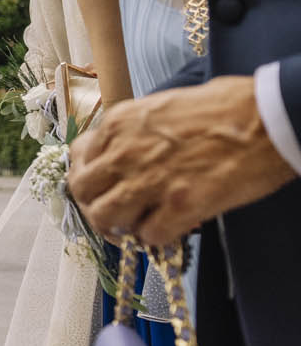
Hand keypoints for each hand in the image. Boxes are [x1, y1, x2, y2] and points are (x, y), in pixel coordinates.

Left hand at [69, 75, 296, 244]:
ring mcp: (149, 180)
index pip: (79, 159)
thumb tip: (128, 155)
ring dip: (120, 227)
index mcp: (119, 123)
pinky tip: (169, 231)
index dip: (90, 179)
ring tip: (138, 228)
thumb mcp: (162, 107)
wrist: (266, 117)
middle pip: (83, 191)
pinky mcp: (180, 205)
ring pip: (105, 217)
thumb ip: (135, 132)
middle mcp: (123, 151)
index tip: (102, 189)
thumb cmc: (225, 106)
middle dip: (96, 206)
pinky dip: (156, 239)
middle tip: (116, 215)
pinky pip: (148, 235)